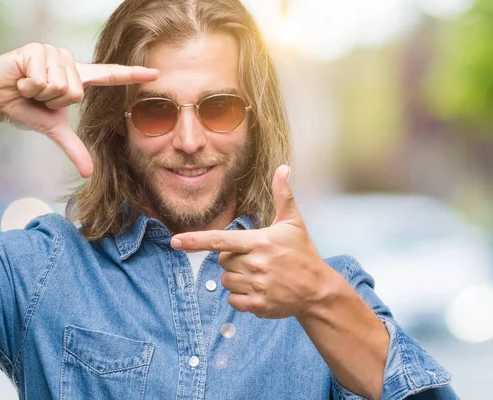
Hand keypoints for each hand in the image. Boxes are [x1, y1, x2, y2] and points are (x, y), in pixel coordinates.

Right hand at [0, 43, 158, 176]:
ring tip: (28, 86)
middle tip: (37, 96)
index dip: (133, 76)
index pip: (110, 76)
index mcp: (78, 80)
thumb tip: (88, 173)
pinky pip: (42, 77)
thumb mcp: (53, 129)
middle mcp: (70, 64)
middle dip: (52, 102)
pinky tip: (20, 79)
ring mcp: (54, 54)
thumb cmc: (25, 108)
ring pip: (59, 85)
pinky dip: (28, 85)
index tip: (156, 73)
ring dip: (39, 93)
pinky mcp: (37, 50)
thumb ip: (73, 147)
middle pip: (76, 93)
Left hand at [171, 165, 332, 318]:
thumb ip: (283, 195)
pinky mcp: (258, 305)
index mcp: (260, 242)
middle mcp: (256, 264)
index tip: (175, 241)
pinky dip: (241, 296)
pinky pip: (233, 300)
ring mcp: (257, 286)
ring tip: (260, 275)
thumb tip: (283, 168)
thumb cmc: (303, 253)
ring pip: (226, 281)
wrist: (318, 290)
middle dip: (234, 259)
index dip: (195, 240)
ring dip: (237, 278)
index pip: (220, 240)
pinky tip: (259, 290)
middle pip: (223, 261)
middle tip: (257, 259)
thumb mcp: (293, 222)